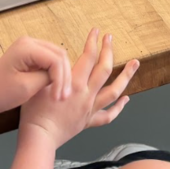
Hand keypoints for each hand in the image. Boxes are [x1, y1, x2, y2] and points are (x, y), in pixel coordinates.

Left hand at [0, 37, 72, 114]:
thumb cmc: (0, 92)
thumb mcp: (26, 88)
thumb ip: (47, 78)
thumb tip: (60, 76)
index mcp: (26, 47)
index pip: (55, 60)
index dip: (61, 79)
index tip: (59, 98)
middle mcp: (30, 41)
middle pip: (59, 55)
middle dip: (64, 76)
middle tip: (64, 97)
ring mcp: (30, 46)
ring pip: (57, 57)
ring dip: (61, 75)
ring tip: (61, 94)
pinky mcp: (31, 54)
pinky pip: (50, 61)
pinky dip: (55, 74)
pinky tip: (56, 87)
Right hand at [20, 29, 137, 148]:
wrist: (39, 137)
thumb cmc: (34, 113)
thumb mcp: (39, 84)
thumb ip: (53, 72)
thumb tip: (60, 60)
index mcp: (74, 83)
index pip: (88, 57)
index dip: (93, 41)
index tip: (96, 31)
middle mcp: (86, 95)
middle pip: (104, 69)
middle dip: (109, 51)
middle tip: (110, 38)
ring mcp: (90, 108)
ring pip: (114, 91)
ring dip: (126, 76)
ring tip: (135, 64)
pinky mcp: (88, 121)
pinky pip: (108, 115)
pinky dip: (119, 107)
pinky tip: (126, 99)